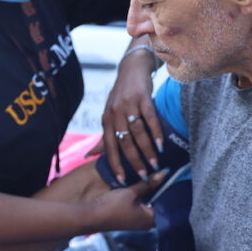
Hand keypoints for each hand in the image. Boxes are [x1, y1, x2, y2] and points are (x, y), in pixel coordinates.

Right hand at [81, 171, 163, 232]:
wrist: (90, 216)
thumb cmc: (112, 207)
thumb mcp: (130, 192)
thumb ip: (147, 183)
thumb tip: (164, 173)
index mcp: (152, 219)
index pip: (169, 202)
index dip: (171, 188)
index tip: (174, 175)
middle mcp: (147, 222)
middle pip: (159, 202)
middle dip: (160, 189)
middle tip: (165, 173)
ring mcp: (138, 220)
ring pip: (149, 203)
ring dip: (150, 191)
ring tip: (154, 176)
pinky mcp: (130, 217)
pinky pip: (141, 204)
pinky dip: (142, 195)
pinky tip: (141, 184)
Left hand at [94, 45, 162, 184]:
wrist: (132, 69)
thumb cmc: (121, 97)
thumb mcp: (110, 116)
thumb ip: (104, 137)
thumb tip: (90, 156)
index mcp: (106, 121)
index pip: (109, 146)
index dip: (114, 164)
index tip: (121, 180)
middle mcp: (114, 114)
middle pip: (124, 142)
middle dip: (134, 161)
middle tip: (143, 176)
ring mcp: (128, 105)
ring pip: (138, 132)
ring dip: (147, 150)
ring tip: (155, 164)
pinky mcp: (142, 98)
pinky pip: (150, 118)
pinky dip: (156, 133)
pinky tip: (161, 145)